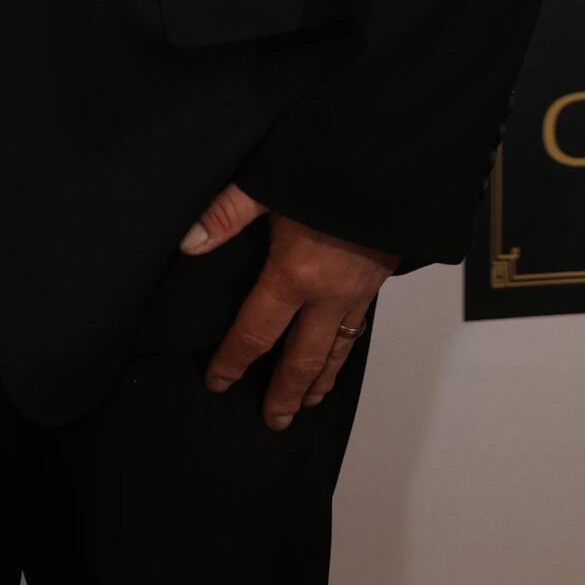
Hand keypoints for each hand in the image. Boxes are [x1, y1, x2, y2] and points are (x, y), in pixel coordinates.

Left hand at [181, 183, 397, 432]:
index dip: (233, 360)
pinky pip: (359, 328)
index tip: (218, 381)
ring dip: (320, 381)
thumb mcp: (269, 183)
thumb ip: (225, 213)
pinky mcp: (378, 281)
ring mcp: (357, 292)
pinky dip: (346, 350)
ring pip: (337, 350)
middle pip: (302, 359)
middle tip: (272, 420)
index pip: (255, 331)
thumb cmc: (331, 168)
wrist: (396, 164)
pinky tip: (340, 354)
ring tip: (308, 403)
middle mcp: (328, 295)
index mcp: (294, 275)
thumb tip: (187, 242)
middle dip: (284, 393)